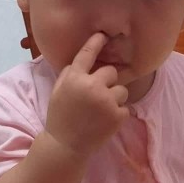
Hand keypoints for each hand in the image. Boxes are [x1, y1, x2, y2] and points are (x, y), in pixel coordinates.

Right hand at [45, 33, 128, 156]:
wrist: (65, 146)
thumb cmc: (60, 117)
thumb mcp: (59, 90)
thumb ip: (71, 73)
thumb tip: (85, 59)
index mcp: (74, 77)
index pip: (88, 53)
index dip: (96, 42)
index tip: (103, 36)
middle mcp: (91, 86)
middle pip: (111, 72)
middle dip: (107, 81)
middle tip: (97, 96)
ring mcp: (106, 101)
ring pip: (121, 90)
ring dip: (114, 98)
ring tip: (101, 112)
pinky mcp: (117, 116)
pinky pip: (124, 108)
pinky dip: (117, 115)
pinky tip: (104, 122)